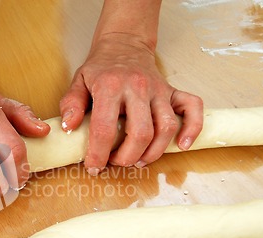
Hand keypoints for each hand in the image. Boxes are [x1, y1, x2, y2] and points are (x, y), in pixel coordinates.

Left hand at [59, 33, 202, 174]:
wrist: (124, 44)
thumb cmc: (100, 69)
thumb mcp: (78, 82)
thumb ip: (71, 105)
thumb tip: (69, 128)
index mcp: (110, 87)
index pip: (105, 128)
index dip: (98, 154)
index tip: (94, 166)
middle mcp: (138, 88)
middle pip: (140, 133)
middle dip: (127, 157)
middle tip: (117, 162)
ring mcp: (159, 90)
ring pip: (166, 127)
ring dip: (153, 152)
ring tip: (139, 160)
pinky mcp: (173, 92)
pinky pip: (193, 109)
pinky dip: (192, 129)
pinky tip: (182, 145)